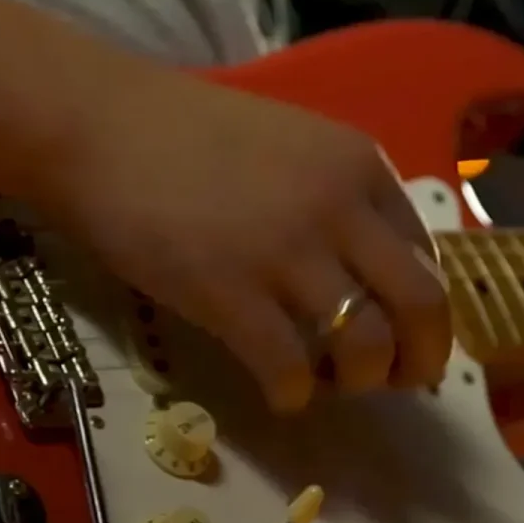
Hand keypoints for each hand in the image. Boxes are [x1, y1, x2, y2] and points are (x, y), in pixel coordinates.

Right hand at [37, 68, 450, 412]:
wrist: (98, 127)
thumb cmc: (183, 136)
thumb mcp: (289, 147)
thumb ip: (335, 199)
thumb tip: (366, 275)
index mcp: (358, 167)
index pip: (425, 255)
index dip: (422, 309)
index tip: (402, 335)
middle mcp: (338, 208)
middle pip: (421, 305)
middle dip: (421, 358)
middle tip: (397, 382)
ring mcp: (286, 253)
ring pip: (367, 345)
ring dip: (360, 380)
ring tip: (328, 383)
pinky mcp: (230, 295)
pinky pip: (291, 369)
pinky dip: (296, 395)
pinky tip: (279, 393)